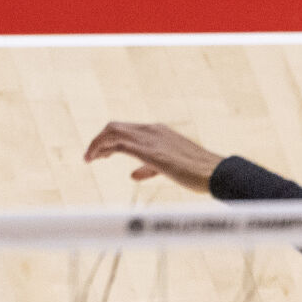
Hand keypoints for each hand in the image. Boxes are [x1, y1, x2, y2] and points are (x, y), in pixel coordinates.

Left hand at [84, 122, 221, 194]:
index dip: (110, 139)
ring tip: (88, 158)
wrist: (214, 172)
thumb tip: (133, 174)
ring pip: (113, 131)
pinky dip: (102, 148)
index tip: (101, 153)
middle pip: (115, 126)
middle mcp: (151, 130)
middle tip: (90, 156)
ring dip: (97, 143)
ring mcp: (150, 138)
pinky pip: (118, 143)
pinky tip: (95, 159)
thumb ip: (149, 168)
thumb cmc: (197, 172)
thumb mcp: (170, 167)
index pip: (126, 129)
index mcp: (158, 131)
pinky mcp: (148, 150)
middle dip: (99, 140)